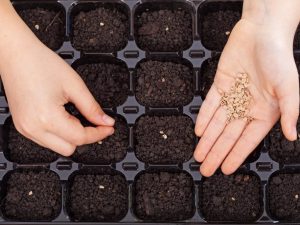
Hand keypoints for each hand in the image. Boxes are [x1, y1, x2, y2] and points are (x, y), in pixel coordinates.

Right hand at [1, 40, 114, 155]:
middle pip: (69, 148)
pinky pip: (46, 139)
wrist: (15, 54)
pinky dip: (59, 133)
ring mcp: (25, 129)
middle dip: (85, 137)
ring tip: (76, 116)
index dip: (99, 133)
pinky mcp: (22, 126)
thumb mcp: (74, 85)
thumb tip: (105, 122)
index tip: (108, 127)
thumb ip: (92, 108)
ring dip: (71, 136)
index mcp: (47, 118)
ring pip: (57, 147)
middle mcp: (33, 128)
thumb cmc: (40, 63)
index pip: (80, 138)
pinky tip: (64, 118)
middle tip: (94, 122)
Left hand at [194, 19, 298, 175]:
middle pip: (228, 135)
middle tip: (206, 169)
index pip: (247, 140)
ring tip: (199, 155)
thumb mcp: (289, 87)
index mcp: (265, 112)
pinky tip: (198, 131)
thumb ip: (290, 111)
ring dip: (207, 140)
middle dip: (216, 153)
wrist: (261, 32)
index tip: (226, 169)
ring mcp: (232, 97)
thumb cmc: (279, 58)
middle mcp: (247, 107)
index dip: (236, 155)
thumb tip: (292, 135)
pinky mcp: (220, 85)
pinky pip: (210, 104)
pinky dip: (204, 117)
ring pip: (216, 123)